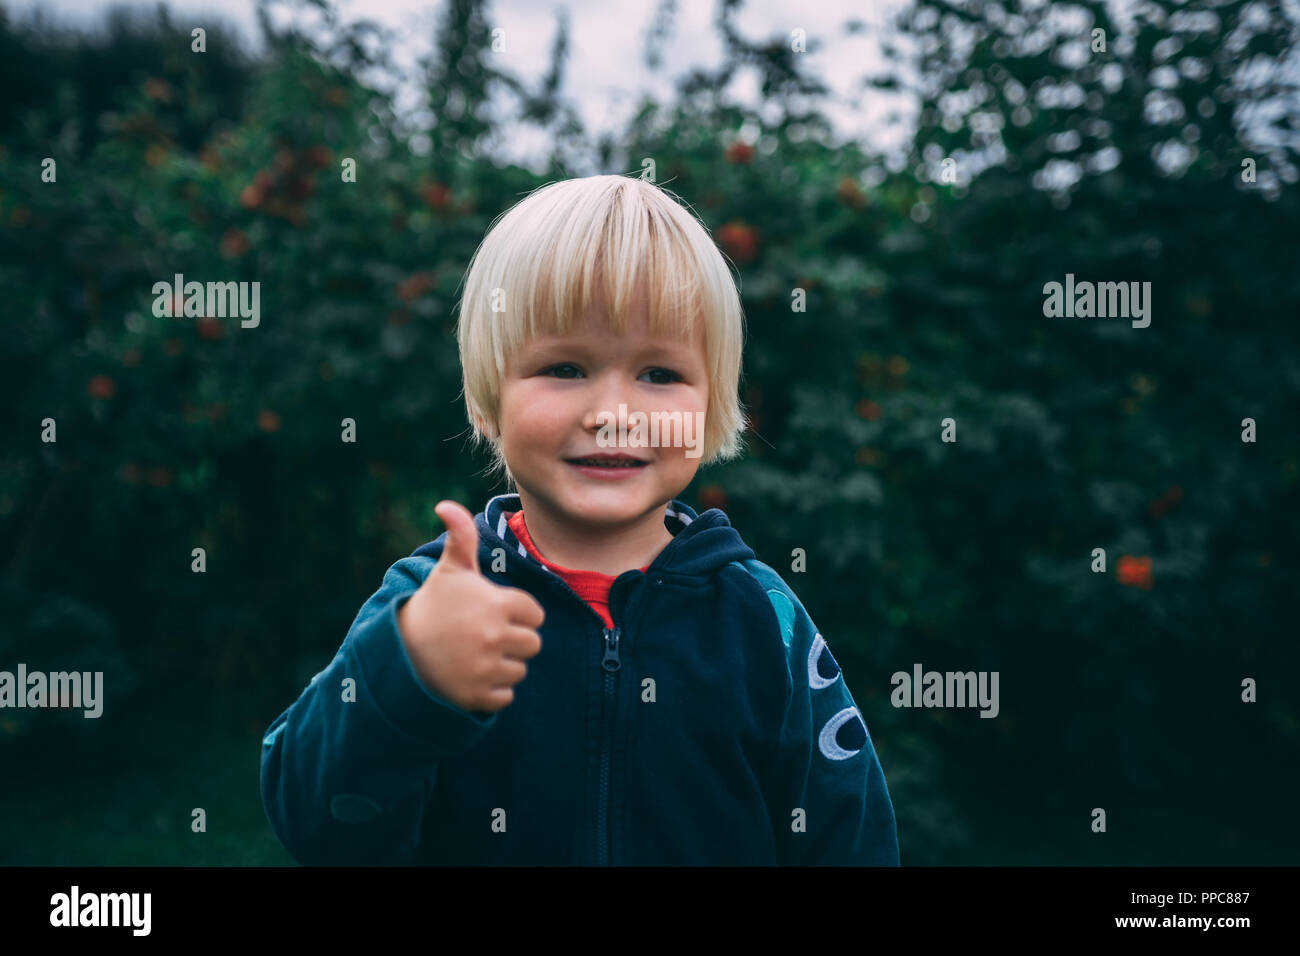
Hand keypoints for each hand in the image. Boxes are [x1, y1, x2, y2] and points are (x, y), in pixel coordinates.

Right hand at [397, 500, 543, 711]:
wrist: (399, 651)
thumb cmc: (433, 606)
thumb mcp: (449, 571)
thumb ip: (460, 537)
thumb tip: (445, 505)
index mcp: (497, 604)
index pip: (535, 614)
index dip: (516, 614)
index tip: (490, 612)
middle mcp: (494, 636)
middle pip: (532, 644)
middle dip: (513, 641)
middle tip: (482, 636)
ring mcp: (486, 668)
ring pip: (519, 670)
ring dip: (502, 665)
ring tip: (472, 655)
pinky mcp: (478, 696)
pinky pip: (505, 695)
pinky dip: (491, 690)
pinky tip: (468, 675)